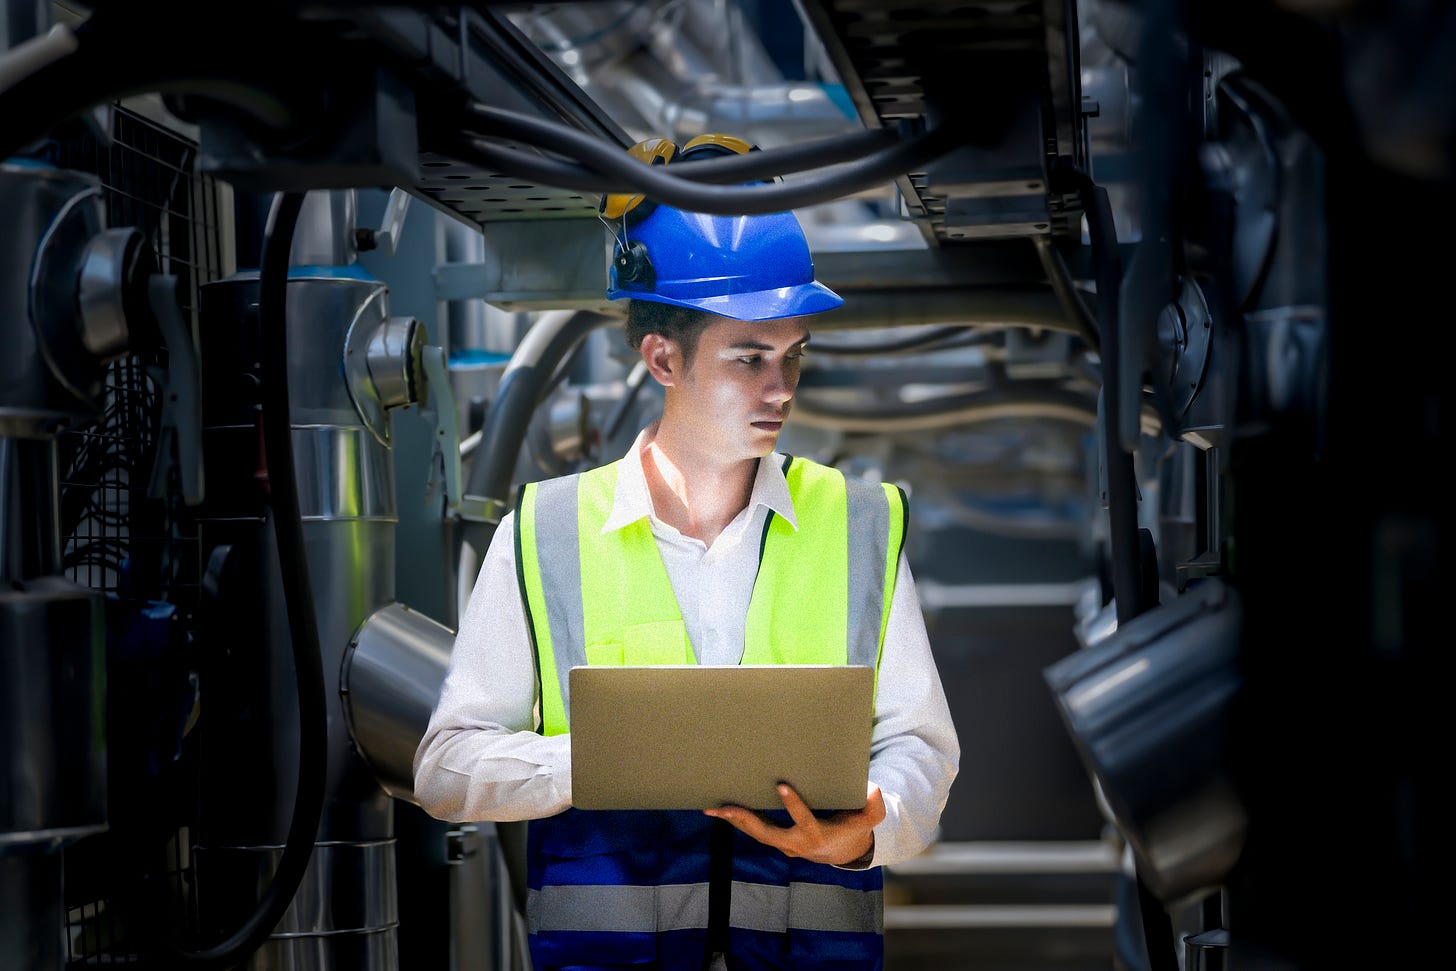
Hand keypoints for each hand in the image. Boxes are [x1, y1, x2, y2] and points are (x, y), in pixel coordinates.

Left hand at [704, 782, 884, 865]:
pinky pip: (753, 830)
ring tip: (712, 808)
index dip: (793, 805)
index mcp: (817, 835)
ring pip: (755, 832)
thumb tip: (872, 789)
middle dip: (745, 820)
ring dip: (734, 821)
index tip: (782, 786)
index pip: (803, 820)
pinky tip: (719, 809)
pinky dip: (737, 820)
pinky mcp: (775, 840)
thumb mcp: (869, 819)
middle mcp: (795, 843)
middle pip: (766, 833)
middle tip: (725, 807)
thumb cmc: (854, 828)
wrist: (842, 851)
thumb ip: (873, 806)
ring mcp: (782, 843)